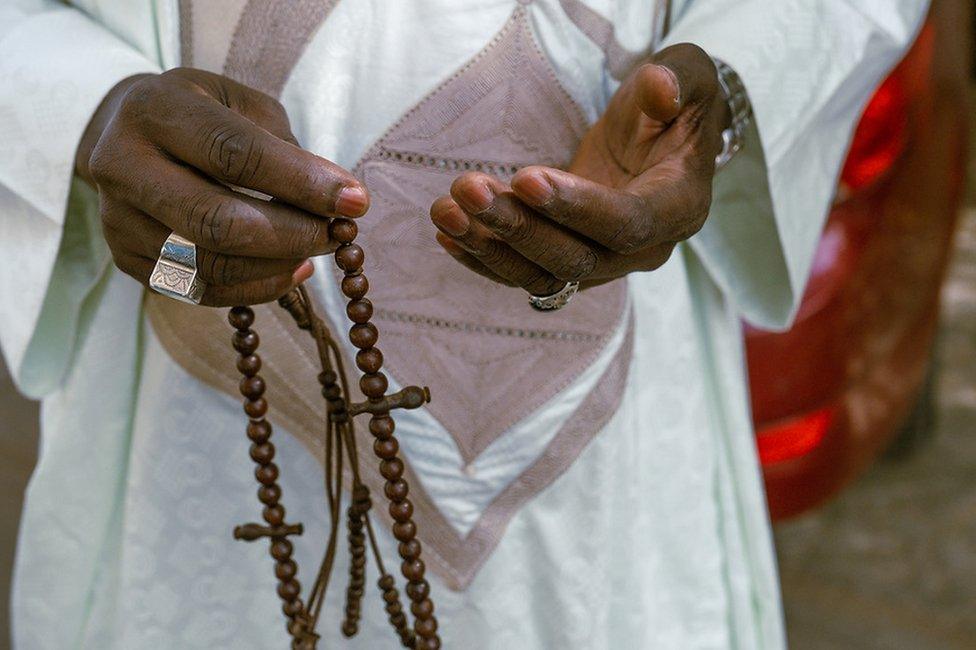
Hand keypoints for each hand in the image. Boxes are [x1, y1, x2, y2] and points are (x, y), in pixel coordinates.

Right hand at [78, 68, 368, 305]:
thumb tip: (334, 203)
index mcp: (154, 110)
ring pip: (208, 265)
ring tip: (317, 250)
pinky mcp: (127, 260)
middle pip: (216, 221)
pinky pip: (200, 291)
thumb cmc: (205, 115)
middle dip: (292, 234)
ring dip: (278, 265)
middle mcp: (122, 165)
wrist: (129, 133)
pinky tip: (292, 270)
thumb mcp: (243, 105)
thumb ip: (284, 148)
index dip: (301, 182)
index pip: (233, 154)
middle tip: (337, 235)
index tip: (355, 202)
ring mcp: (117, 219)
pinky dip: (257, 288)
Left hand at [429, 44, 729, 295]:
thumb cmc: (676, 105)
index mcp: (679, 208)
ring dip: (491, 247)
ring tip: (446, 210)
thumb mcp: (687, 76)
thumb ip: (678, 80)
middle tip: (468, 189)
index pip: (628, 223)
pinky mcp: (570, 263)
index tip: (524, 178)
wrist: (662, 140)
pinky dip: (484, 258)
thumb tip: (662, 89)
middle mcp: (644, 250)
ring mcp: (605, 263)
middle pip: (577, 258)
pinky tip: (448, 233)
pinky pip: (525, 275)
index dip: (577, 207)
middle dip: (519, 227)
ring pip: (545, 274)